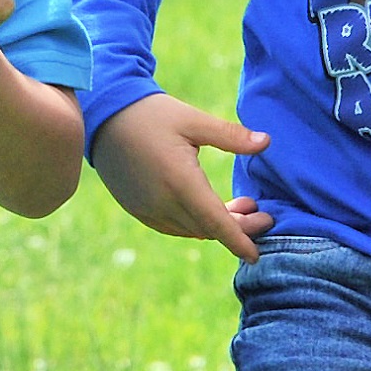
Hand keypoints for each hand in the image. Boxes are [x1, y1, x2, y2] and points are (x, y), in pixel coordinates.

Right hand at [88, 93, 272, 262]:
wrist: (104, 117)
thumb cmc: (151, 114)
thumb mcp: (194, 120)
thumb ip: (231, 135)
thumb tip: (266, 142)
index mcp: (179, 182)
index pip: (216, 223)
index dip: (239, 241)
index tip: (256, 255)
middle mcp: (162, 202)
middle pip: (207, 229)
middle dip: (238, 228)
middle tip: (261, 214)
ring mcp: (146, 208)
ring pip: (191, 230)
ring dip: (216, 225)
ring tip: (239, 206)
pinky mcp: (137, 208)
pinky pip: (172, 227)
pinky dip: (194, 225)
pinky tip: (206, 208)